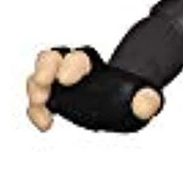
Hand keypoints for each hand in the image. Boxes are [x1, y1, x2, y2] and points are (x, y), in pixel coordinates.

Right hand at [25, 47, 162, 132]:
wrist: (125, 104)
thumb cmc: (134, 97)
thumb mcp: (146, 98)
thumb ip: (148, 101)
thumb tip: (147, 104)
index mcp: (93, 65)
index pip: (79, 57)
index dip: (71, 65)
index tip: (67, 79)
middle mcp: (71, 70)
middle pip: (51, 58)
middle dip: (44, 69)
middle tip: (44, 86)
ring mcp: (58, 85)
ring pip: (38, 77)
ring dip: (35, 89)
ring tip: (40, 104)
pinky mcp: (53, 100)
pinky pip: (37, 103)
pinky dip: (36, 112)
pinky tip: (47, 124)